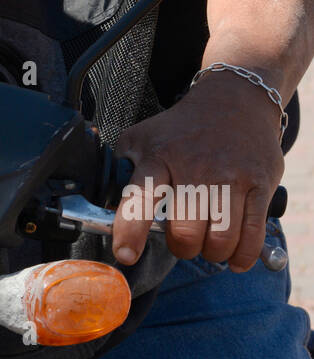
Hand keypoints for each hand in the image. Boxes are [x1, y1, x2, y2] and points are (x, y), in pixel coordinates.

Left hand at [111, 70, 284, 272]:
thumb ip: (121, 171)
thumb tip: (100, 207)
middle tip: (182, 239)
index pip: (140, 197)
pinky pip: (252, 236)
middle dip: (181, 248)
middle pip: (184, 234)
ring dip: (211, 253)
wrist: (234, 102)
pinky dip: (241, 256)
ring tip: (208, 242)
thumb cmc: (180, 130)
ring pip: (219, 241)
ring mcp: (231, 177)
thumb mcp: (141, 139)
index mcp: (158, 157)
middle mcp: (194, 167)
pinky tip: (233, 255)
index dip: (130, 231)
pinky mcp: (260, 184)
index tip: (125, 254)